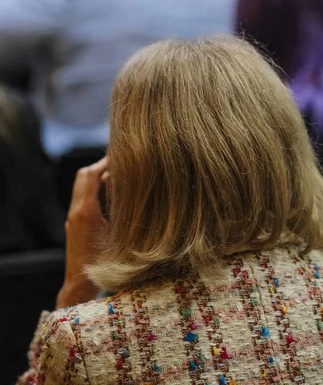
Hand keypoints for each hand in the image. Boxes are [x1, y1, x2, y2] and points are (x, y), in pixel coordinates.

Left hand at [56, 158, 108, 309]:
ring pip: (82, 186)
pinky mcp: (74, 224)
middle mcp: (75, 211)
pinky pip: (83, 197)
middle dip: (100, 165)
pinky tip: (111, 194)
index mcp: (85, 211)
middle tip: (119, 162)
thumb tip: (131, 189)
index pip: (90, 174)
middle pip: (83, 176)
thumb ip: (123, 211)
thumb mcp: (119, 235)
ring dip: (97, 177)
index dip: (104, 162)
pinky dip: (94, 189)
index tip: (120, 155)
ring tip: (118, 175)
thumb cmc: (103, 265)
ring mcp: (72, 217)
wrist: (80, 286)